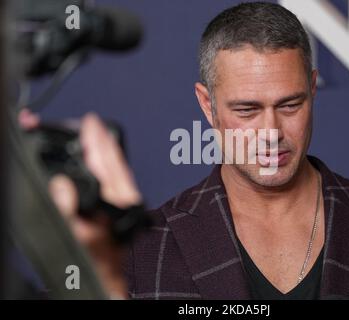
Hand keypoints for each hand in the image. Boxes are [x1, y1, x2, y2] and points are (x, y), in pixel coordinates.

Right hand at [19, 110, 141, 298]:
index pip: (109, 164)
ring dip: (106, 152)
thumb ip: (70, 213)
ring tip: (98, 136)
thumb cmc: (96, 262)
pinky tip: (101, 166)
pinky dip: (107, 168)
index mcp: (119, 203)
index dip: (99, 141)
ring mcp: (123, 206)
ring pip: (116, 172)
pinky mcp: (119, 212)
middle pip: (115, 164)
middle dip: (103, 142)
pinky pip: (114, 182)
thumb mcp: (78, 238)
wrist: (106, 279)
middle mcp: (125, 201)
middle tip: (94, 123)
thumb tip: (63, 185)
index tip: (93, 122)